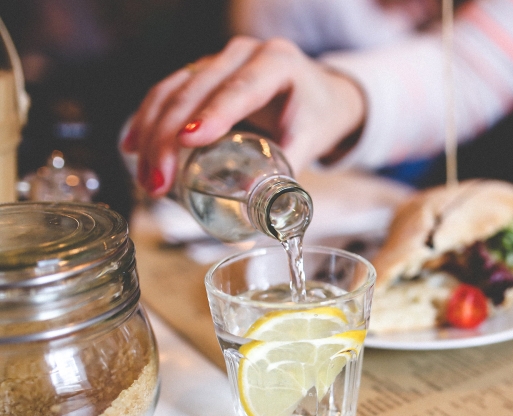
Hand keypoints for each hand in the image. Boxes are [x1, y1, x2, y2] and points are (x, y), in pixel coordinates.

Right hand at [121, 36, 365, 195]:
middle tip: (159, 181)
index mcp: (277, 62)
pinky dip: (148, 120)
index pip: (240, 88)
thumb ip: (289, 169)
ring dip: (152, 133)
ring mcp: (218, 60)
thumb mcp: (312, 139)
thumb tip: (260, 206)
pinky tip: (133, 146)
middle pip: (196, 90)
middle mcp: (243, 54)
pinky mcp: (201, 74)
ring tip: (148, 179)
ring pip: (173, 90)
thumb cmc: (318, 115)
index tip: (188, 141)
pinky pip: (167, 92)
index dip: (213, 114)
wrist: (319, 94)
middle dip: (169, 137)